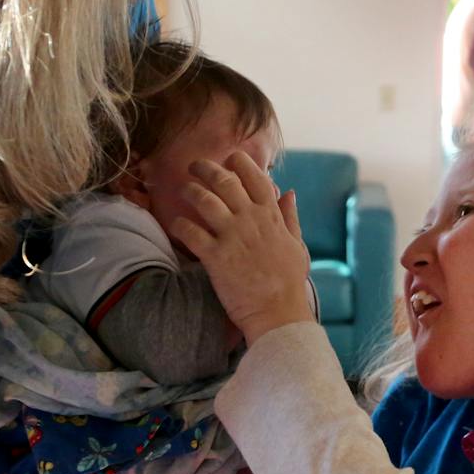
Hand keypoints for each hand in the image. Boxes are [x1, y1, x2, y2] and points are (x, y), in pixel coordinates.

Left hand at [171, 152, 313, 344]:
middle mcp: (251, 221)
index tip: (229, 160)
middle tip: (194, 166)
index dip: (240, 163)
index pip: (255, 178)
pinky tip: (176, 224)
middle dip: (206, 168)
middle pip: (224, 182)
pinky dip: (180, 225)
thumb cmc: (289, 282)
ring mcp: (232, 237)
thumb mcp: (297, 245)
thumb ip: (290, 217)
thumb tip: (289, 192)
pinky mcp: (215, 257)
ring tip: (184, 190)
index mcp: (271, 217)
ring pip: (204, 200)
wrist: (278, 313)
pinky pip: (190, 232)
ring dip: (191, 190)